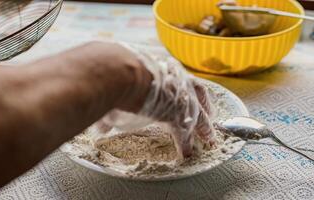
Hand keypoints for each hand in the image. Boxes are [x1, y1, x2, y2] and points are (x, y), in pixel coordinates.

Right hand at [100, 45, 215, 157]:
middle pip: (199, 93)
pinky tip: (186, 154)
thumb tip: (103, 123)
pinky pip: (184, 133)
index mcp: (166, 69)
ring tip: (209, 138)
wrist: (123, 72)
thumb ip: (115, 100)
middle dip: (205, 105)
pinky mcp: (177, 115)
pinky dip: (184, 144)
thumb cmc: (119, 70)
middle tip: (210, 115)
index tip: (192, 96)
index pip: (182, 78)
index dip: (188, 88)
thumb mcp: (121, 79)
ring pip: (200, 114)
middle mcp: (178, 80)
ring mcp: (180, 98)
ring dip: (204, 127)